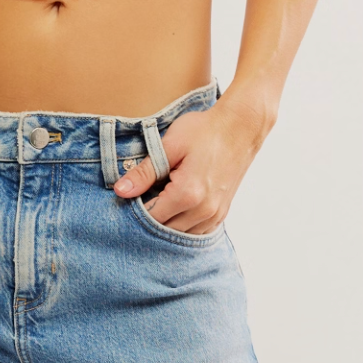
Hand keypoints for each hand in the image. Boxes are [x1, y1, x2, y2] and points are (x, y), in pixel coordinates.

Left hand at [112, 97, 265, 233]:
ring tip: (158, 202)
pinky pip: (197, 232)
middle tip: (140, 200)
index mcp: (187, 194)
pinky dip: (183, 226)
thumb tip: (120, 191)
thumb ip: (144, 172)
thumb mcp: (169, 145)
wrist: (241, 126)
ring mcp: (215, 214)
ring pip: (181, 235)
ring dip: (167, 224)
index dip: (135, 210)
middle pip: (165, 231)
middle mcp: (203, 210)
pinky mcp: (222, 213)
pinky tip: (175, 209)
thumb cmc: (205, 130)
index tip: (129, 198)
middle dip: (149, 220)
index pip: (150, 218)